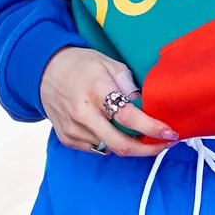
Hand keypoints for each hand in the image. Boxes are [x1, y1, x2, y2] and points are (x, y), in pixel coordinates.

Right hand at [39, 46, 174, 155]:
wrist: (43, 71)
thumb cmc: (81, 65)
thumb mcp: (109, 64)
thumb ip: (130, 86)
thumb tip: (148, 108)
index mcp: (96, 90)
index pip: (128, 116)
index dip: (152, 128)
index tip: (170, 133)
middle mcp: (82, 113)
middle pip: (121, 144)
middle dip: (148, 149)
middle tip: (164, 144)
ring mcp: (73, 128)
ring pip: (111, 149)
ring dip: (130, 145)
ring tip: (141, 135)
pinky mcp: (67, 138)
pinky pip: (97, 149)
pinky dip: (110, 143)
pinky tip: (114, 130)